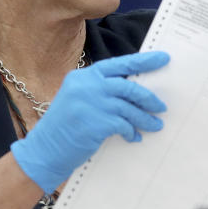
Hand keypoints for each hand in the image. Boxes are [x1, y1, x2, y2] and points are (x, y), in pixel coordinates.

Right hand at [10, 51, 169, 192]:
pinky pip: (124, 125)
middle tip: (162, 106)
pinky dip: (132, 132)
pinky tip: (134, 137)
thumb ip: (101, 90)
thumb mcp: (79, 99)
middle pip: (128, 86)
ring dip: (145, 118)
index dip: (144, 61)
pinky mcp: (95, 123)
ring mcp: (91, 104)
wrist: (44, 150)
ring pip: (129, 108)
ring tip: (155, 125)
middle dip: (149, 97)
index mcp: (83, 76)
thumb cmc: (65, 126)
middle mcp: (87, 86)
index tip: (163, 58)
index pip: (119, 64)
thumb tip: (135, 91)